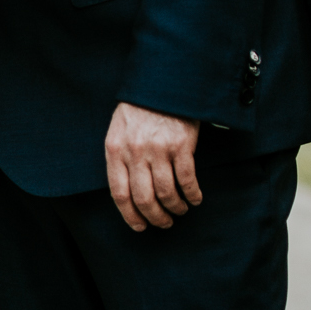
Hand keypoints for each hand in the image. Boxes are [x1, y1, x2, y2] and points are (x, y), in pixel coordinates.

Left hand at [105, 102, 201, 232]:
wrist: (162, 83)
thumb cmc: (139, 109)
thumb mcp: (118, 130)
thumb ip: (119, 158)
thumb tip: (127, 194)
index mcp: (115, 150)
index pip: (119, 194)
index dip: (130, 215)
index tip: (140, 226)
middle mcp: (135, 152)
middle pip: (144, 198)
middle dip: (155, 218)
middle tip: (164, 223)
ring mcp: (158, 149)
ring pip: (166, 193)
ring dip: (175, 208)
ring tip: (180, 210)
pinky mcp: (181, 145)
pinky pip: (186, 180)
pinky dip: (192, 194)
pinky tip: (195, 198)